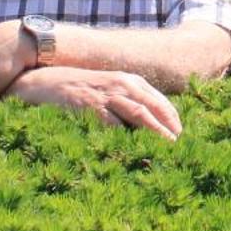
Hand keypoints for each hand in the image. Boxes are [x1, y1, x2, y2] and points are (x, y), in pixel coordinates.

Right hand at [7, 67, 182, 139]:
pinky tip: (134, 149)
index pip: (159, 100)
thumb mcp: (111, 89)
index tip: (182, 134)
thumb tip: (150, 126)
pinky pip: (112, 123)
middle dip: (169, 126)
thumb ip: (129, 102)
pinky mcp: (90, 107)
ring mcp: (107, 95)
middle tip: (181, 144)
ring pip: (139, 114)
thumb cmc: (83, 89)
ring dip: (155, 131)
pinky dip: (125, 136)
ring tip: (167, 146)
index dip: (172, 118)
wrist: (49, 81)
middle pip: (153, 106)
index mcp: (130, 81)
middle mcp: (122, 85)